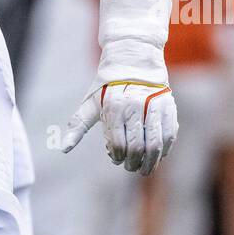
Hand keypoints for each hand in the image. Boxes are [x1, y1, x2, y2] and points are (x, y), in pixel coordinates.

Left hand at [62, 78, 177, 174]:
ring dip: (151, 162)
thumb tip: (63, 149)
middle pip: (137, 147)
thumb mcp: (90, 105)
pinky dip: (165, 149)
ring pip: (155, 143)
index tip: (116, 159)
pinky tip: (158, 155)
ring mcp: (154, 106)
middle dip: (133, 163)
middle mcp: (135, 106)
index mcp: (114, 107)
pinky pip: (170, 134)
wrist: (133, 64)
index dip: (117, 157)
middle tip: (131, 168)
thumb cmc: (107, 89)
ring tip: (145, 169)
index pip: (118, 143)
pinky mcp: (168, 107)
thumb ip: (77, 127)